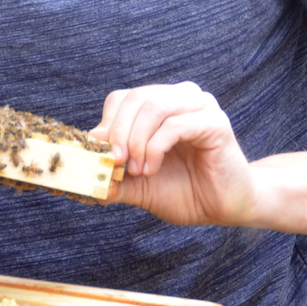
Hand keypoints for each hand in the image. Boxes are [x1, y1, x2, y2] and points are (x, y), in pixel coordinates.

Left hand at [90, 82, 259, 227]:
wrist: (225, 208)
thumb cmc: (185, 191)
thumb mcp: (139, 184)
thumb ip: (112, 175)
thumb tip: (81, 168)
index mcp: (162, 104)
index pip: (123, 98)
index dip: (107, 126)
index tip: (101, 156)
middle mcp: (182, 97)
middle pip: (136, 98)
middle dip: (118, 133)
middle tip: (115, 164)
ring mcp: (201, 107)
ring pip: (154, 107)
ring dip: (136, 142)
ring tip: (137, 170)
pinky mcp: (215, 123)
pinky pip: (174, 125)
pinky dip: (154, 148)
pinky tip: (152, 169)